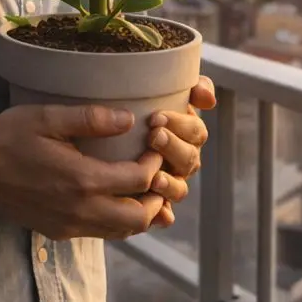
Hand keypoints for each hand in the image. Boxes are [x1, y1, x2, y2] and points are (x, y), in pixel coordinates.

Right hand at [0, 104, 164, 241]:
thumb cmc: (9, 138)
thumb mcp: (46, 117)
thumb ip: (89, 118)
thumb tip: (128, 118)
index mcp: (82, 179)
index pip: (139, 180)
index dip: (155, 163)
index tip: (154, 147)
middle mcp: (81, 210)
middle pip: (140, 216)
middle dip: (156, 196)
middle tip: (155, 173)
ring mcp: (71, 225)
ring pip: (123, 230)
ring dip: (139, 211)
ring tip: (140, 188)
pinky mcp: (61, 232)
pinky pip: (102, 233)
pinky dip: (117, 220)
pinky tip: (113, 199)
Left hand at [145, 75, 215, 227]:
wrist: (93, 131)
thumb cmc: (130, 106)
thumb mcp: (153, 90)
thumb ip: (189, 86)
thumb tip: (207, 97)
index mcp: (184, 132)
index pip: (195, 131)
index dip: (180, 125)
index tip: (156, 117)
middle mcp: (179, 159)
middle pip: (189, 159)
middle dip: (173, 148)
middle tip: (153, 136)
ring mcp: (168, 182)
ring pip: (179, 189)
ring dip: (170, 184)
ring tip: (154, 177)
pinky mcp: (152, 203)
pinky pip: (163, 215)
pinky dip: (163, 215)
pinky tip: (158, 215)